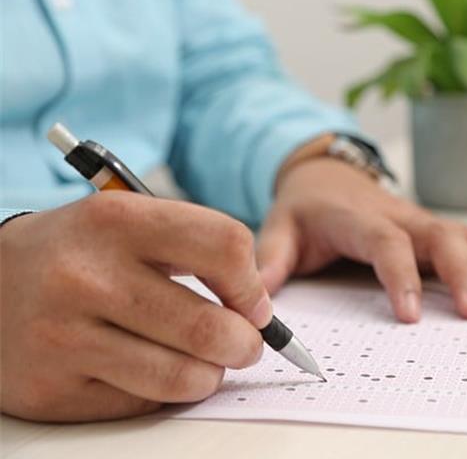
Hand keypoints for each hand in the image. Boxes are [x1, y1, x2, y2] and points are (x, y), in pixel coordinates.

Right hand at [0, 193, 269, 421]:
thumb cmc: (78, 253)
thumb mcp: (128, 222)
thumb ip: (196, 250)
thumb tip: (258, 308)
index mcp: (116, 220)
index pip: (225, 245)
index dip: (252, 283)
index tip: (253, 302)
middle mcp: (86, 277)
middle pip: (210, 326)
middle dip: (246, 344)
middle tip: (245, 344)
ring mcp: (63, 337)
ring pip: (183, 376)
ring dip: (211, 375)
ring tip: (206, 363)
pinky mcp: (51, 389)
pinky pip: (143, 403)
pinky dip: (165, 392)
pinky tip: (155, 370)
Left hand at [256, 157, 466, 322]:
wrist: (325, 176)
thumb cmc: (305, 209)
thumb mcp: (280, 227)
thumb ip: (272, 257)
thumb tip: (261, 295)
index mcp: (357, 219)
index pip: (386, 242)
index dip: (402, 275)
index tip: (411, 316)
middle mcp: (397, 216)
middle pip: (440, 236)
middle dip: (464, 272)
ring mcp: (419, 220)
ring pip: (462, 236)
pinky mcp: (430, 229)